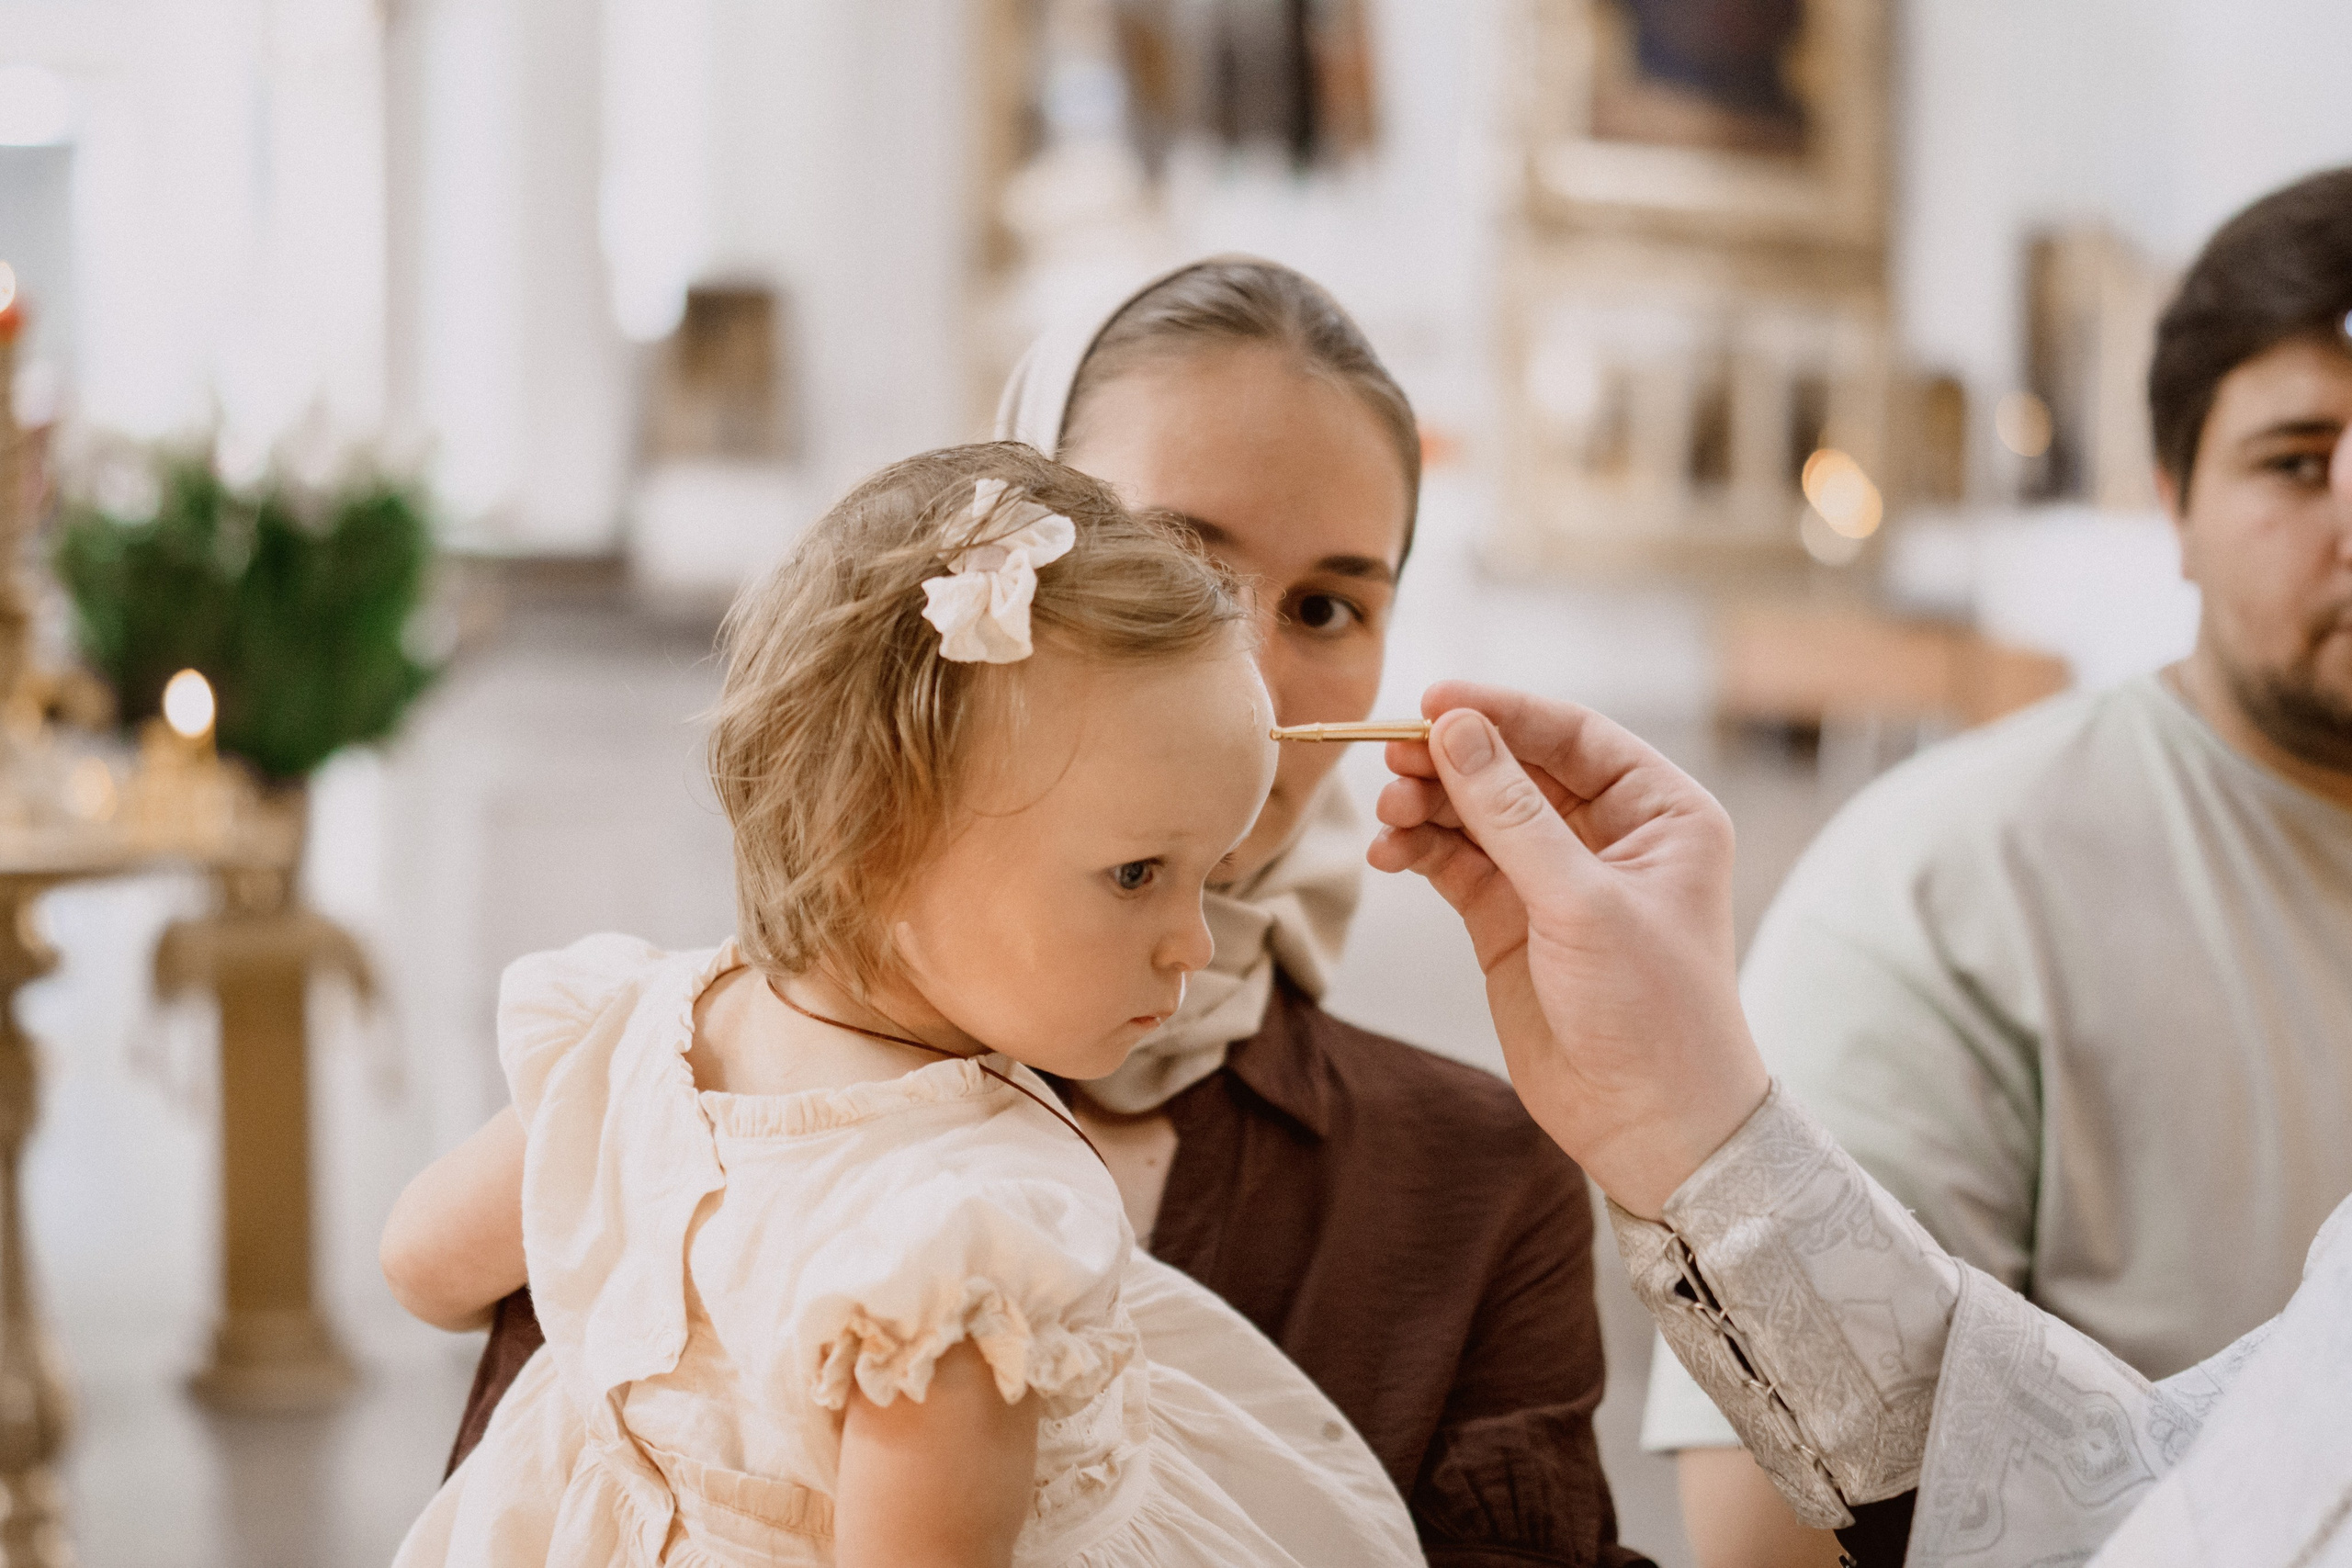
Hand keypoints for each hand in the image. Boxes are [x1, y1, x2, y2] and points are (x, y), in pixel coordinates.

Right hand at [1368, 681, 1768, 1217]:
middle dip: (1452, 760)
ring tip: (1387, 813)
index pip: (1571, 734)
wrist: (1652, 1127)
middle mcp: (1610, 835)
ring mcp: (1556, 878)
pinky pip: (1457, 862)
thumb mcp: (1582, 903)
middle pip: (1516, 767)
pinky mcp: (1512, 921)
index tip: (1433, 701)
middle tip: (1390, 758)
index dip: (1501, 712)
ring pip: (1478, 813)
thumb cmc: (1652, 1012)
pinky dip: (1420, 850)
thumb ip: (1512, 815)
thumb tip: (1456, 730)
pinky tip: (1389, 852)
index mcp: (1661, 812)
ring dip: (1429, 805)